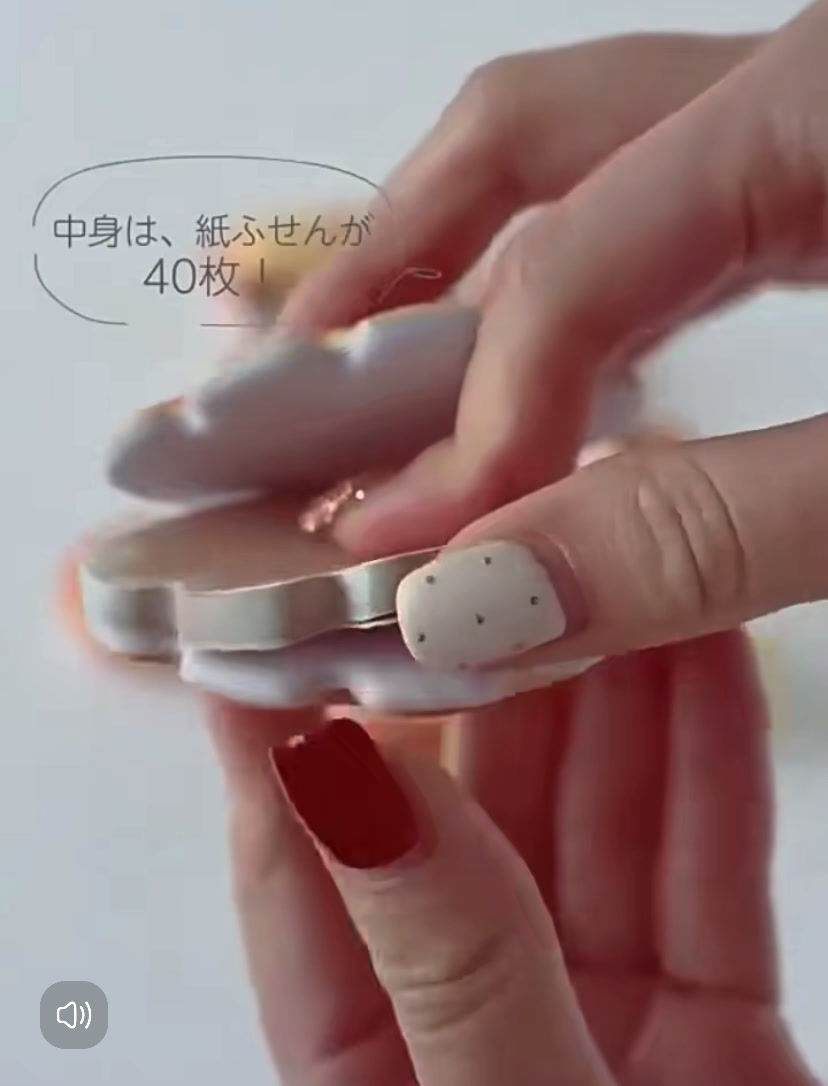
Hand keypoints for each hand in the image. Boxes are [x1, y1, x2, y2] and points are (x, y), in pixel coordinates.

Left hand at [208, 632, 817, 1084]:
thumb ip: (441, 963)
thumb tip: (342, 786)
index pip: (309, 892)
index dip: (290, 757)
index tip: (281, 639)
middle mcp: (480, 1044)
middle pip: (465, 832)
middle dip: (476, 695)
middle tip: (469, 573)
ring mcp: (606, 1027)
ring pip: (592, 828)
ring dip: (602, 701)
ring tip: (594, 576)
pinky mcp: (720, 1030)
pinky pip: (704, 869)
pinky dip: (705, 763)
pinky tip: (697, 665)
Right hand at [278, 9, 827, 664]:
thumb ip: (713, 535)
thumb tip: (480, 599)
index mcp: (819, 108)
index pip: (571, 270)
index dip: (470, 425)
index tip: (405, 549)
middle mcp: (788, 84)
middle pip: (525, 144)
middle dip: (390, 274)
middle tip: (300, 395)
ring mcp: (800, 122)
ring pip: (581, 163)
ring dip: (465, 278)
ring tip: (380, 389)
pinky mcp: (821, 172)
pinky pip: (653, 204)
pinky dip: (565, 285)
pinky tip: (529, 372)